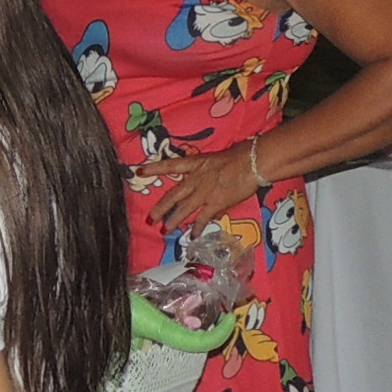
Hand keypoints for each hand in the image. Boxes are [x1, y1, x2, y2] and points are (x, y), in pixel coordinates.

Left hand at [137, 145, 264, 237]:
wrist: (252, 162)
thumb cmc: (240, 156)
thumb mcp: (218, 159)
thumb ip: (208, 171)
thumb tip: (208, 180)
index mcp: (196, 164)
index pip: (170, 165)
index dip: (154, 168)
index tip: (139, 171)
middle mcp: (196, 179)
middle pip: (173, 195)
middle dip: (161, 208)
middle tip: (150, 218)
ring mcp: (204, 192)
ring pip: (183, 209)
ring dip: (173, 221)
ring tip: (165, 230)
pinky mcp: (215, 203)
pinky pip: (202, 219)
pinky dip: (197, 228)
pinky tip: (193, 236)